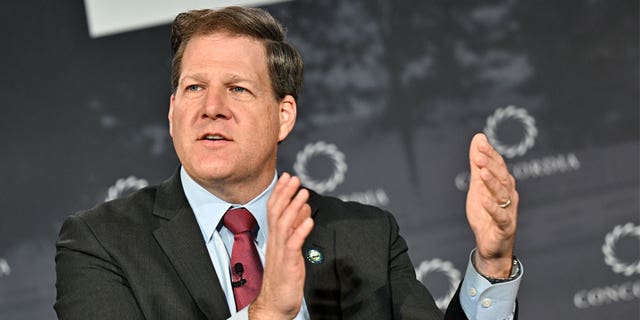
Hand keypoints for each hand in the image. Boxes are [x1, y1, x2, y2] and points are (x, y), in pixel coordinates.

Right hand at [249, 173, 313, 318]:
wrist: (275, 303)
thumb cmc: (283, 277)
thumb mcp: (291, 249)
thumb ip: (296, 230)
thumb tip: (303, 211)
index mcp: (275, 238)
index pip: (274, 209)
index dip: (280, 192)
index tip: (287, 177)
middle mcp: (275, 242)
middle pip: (276, 212)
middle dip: (285, 193)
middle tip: (294, 178)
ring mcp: (280, 252)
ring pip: (284, 224)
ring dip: (294, 207)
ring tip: (303, 193)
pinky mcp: (288, 264)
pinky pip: (293, 244)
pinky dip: (301, 231)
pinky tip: (309, 220)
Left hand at [466, 133, 517, 277]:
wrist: (491, 245)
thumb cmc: (486, 214)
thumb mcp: (478, 186)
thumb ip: (478, 164)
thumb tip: (478, 138)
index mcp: (503, 184)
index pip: (498, 165)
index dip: (490, 154)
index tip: (479, 142)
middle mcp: (509, 195)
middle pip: (501, 177)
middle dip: (490, 165)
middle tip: (477, 155)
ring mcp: (508, 210)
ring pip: (502, 194)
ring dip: (492, 182)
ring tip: (481, 172)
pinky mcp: (505, 226)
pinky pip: (500, 216)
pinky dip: (492, 208)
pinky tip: (484, 200)